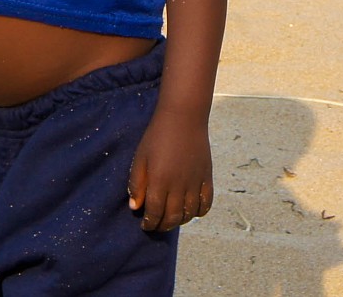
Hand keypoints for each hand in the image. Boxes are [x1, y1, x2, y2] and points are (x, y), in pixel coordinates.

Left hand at [126, 107, 213, 231]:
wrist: (183, 117)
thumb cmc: (157, 136)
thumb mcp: (140, 158)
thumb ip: (137, 183)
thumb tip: (135, 207)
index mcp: (159, 181)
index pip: (154, 213)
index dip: (149, 223)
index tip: (145, 224)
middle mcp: (179, 185)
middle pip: (172, 218)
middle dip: (162, 226)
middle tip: (156, 225)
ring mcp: (195, 182)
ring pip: (188, 214)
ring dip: (179, 221)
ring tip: (171, 218)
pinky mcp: (207, 177)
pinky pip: (206, 203)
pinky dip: (198, 212)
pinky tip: (190, 210)